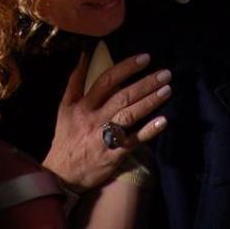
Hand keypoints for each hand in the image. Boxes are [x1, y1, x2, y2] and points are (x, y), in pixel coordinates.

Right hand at [42, 51, 170, 192]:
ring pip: (130, 116)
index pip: (106, 81)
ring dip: (150, 102)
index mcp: (83, 106)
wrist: (62, 174)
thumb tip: (85, 54)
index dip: (126, 68)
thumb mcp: (65, 107)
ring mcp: (105, 137)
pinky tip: (164, 121)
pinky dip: (149, 131)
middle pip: (122, 97)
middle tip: (165, 73)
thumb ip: (75, 81)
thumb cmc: (67, 135)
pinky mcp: (114, 154)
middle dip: (145, 84)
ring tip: (167, 90)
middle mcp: (94, 119)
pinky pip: (134, 140)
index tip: (145, 58)